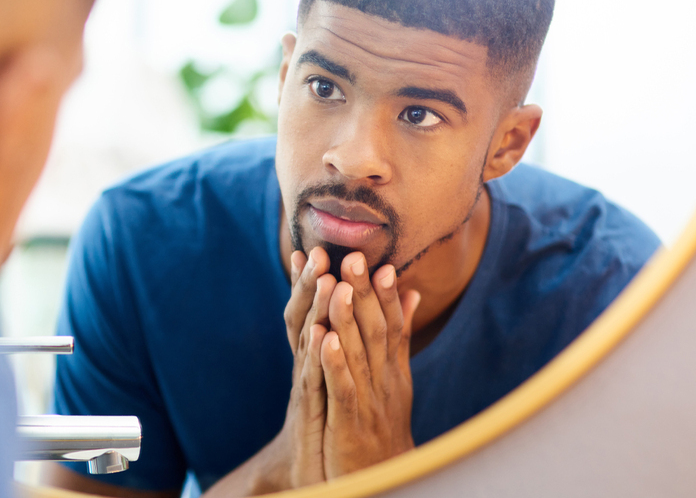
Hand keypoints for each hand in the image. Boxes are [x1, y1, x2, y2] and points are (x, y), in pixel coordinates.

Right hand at [201, 247, 340, 495]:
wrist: (319, 473)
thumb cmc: (331, 422)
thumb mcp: (346, 377)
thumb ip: (361, 341)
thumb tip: (395, 304)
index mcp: (315, 358)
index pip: (311, 313)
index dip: (310, 283)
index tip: (314, 250)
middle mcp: (305, 368)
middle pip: (303, 320)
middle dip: (309, 286)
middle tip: (316, 253)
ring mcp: (306, 389)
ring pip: (308, 343)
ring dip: (314, 311)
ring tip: (324, 281)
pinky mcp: (312, 413)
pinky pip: (313, 380)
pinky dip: (317, 356)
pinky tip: (321, 334)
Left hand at [321, 252, 420, 478]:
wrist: (384, 482)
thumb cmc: (383, 427)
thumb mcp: (395, 382)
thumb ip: (398, 340)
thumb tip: (409, 295)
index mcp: (394, 372)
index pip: (393, 326)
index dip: (386, 294)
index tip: (380, 261)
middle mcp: (386, 383)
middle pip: (376, 331)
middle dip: (364, 293)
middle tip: (353, 257)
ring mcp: (369, 402)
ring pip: (358, 354)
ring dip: (346, 318)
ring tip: (334, 285)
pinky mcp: (350, 423)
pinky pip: (341, 388)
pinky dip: (333, 363)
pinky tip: (323, 339)